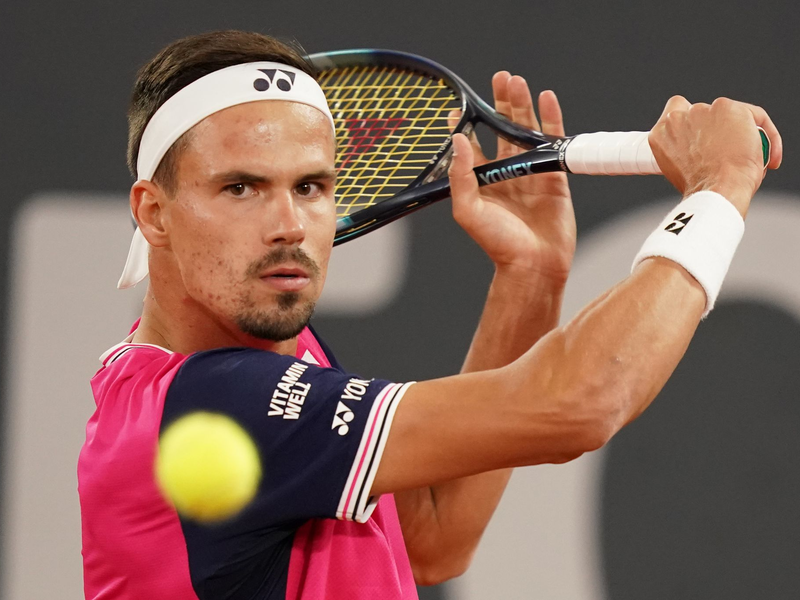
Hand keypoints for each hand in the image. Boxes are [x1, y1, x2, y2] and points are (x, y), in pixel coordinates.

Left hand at [448, 73, 575, 284]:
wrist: (533, 264)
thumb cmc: (497, 243)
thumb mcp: (468, 211)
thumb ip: (462, 175)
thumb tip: (456, 140)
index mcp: (481, 181)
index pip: (472, 146)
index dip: (466, 125)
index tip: (460, 108)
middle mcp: (505, 172)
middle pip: (502, 129)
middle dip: (500, 103)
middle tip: (500, 78)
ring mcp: (530, 171)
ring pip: (526, 130)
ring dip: (522, 105)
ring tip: (517, 81)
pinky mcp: (553, 175)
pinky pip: (553, 142)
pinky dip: (551, 119)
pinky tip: (546, 98)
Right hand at [649, 95, 782, 216]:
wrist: (718, 191)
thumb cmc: (703, 189)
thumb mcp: (681, 169)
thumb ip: (686, 150)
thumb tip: (705, 148)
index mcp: (661, 133)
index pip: (676, 113)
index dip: (692, 125)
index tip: (702, 140)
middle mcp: (677, 118)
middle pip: (704, 113)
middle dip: (717, 128)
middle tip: (727, 151)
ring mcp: (703, 111)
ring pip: (729, 114)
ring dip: (740, 130)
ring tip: (747, 156)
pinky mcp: (728, 108)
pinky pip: (755, 116)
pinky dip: (767, 134)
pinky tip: (766, 155)